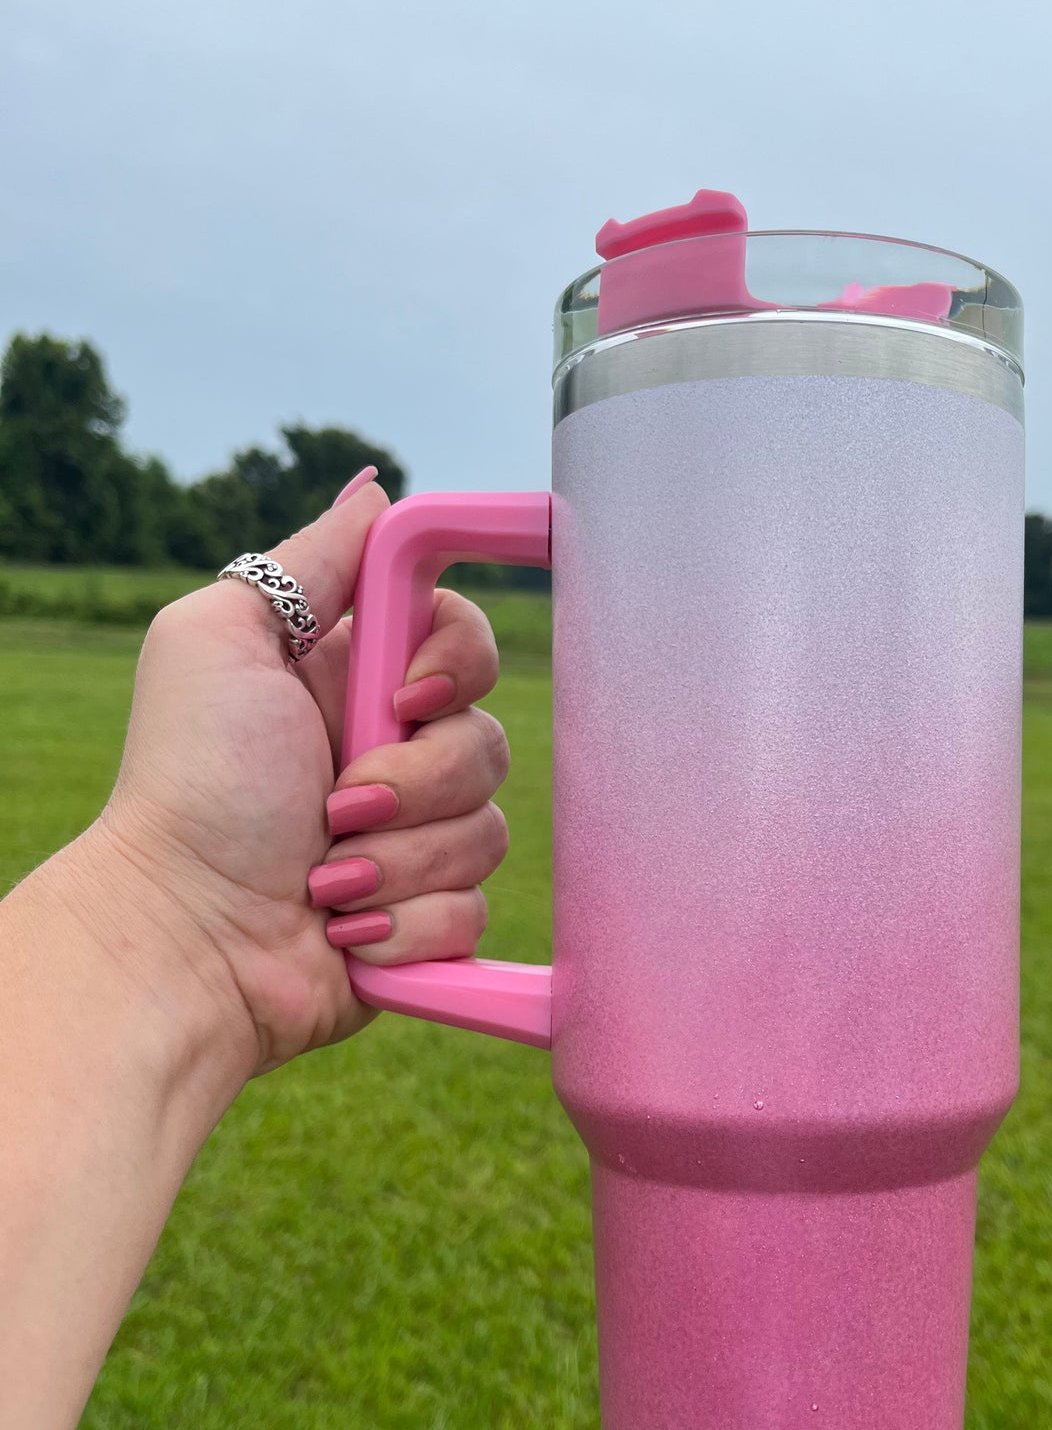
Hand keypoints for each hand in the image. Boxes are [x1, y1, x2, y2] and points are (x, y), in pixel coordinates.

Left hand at [77, 475, 508, 1075]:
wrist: (186, 937)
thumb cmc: (192, 786)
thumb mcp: (222, 640)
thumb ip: (307, 563)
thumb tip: (379, 491)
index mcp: (354, 682)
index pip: (465, 642)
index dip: (456, 667)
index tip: (405, 697)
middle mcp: (392, 756)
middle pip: (488, 743)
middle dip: (415, 783)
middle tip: (334, 804)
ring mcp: (411, 841)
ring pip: (488, 833)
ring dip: (396, 862)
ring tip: (322, 882)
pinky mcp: (425, 918)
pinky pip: (474, 913)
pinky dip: (406, 928)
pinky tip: (343, 932)